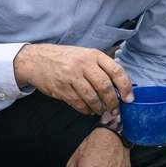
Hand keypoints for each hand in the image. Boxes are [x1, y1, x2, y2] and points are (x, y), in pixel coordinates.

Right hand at [14, 43, 133, 116]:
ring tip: (101, 111)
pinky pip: (79, 104)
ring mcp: (71, 76)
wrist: (36, 60)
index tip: (129, 98)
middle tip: (116, 111)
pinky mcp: (61, 88)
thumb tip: (119, 86)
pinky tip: (88, 109)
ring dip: (99, 108)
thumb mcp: (84, 55)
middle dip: (113, 102)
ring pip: (92, 98)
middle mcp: (83, 64)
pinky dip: (86, 110)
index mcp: (93, 55)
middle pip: (105, 86)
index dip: (125, 87)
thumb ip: (100, 67)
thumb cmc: (64, 58)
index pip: (116, 71)